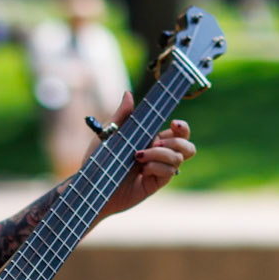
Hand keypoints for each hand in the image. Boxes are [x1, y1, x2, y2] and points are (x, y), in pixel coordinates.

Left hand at [97, 93, 194, 217]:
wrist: (91, 185)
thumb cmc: (98, 160)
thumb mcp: (110, 134)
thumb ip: (122, 115)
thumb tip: (128, 94)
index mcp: (151, 139)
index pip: (178, 132)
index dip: (182, 127)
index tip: (173, 123)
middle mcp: (159, 154)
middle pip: (187, 146)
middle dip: (177, 141)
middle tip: (156, 141)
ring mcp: (159, 169)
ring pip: (178, 158)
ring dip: (161, 153)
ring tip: (139, 156)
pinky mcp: (155, 183)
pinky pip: (168, 172)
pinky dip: (156, 167)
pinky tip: (142, 170)